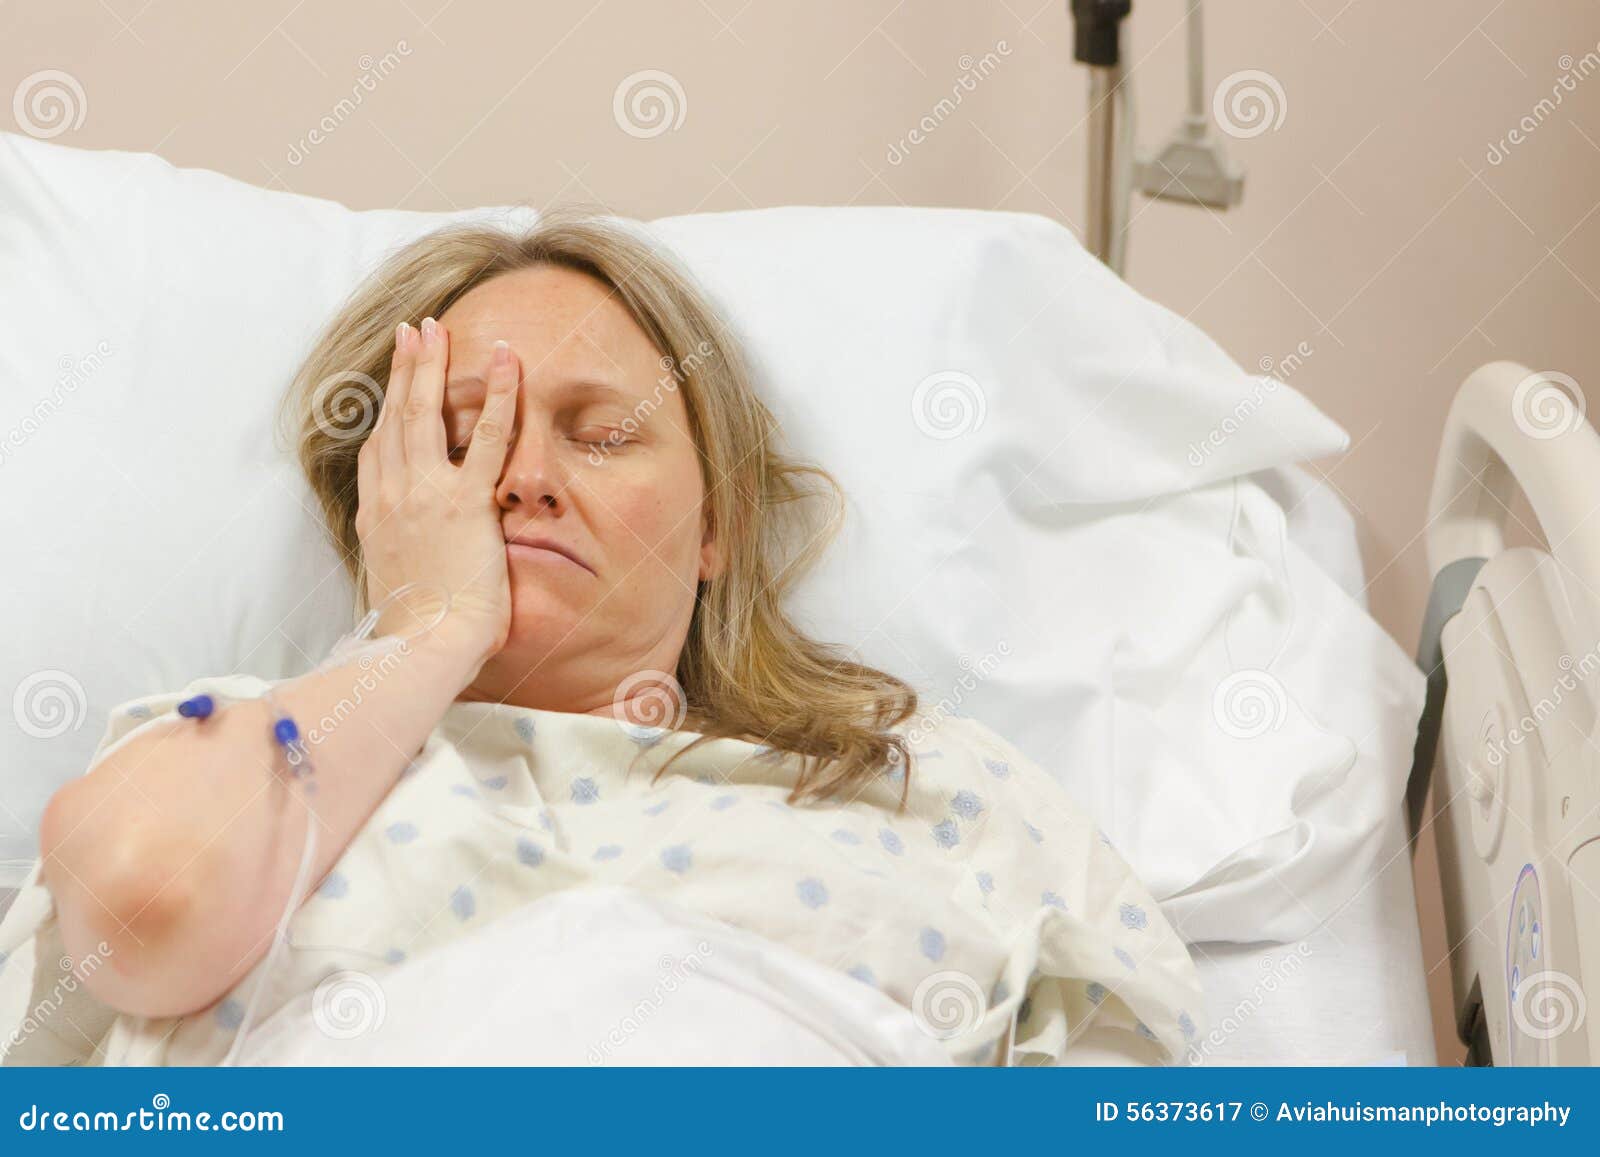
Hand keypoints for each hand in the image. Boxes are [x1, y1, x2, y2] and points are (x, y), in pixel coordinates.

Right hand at [355, 317, 517, 670]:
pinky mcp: (464, 502)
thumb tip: (420, 561)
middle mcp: (392, 497)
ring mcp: (424, 494)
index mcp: (375, 519)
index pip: (375, 451)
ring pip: (426, 414)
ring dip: (432, 365)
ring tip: (438, 328)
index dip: (383, 411)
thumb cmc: (419, 636)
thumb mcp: (400, 588)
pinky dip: (499, 394)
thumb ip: (406, 561)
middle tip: (411, 332)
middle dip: (402, 370)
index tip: (391, 385)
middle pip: (394, 418)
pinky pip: (487, 437)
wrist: (423, 648)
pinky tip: (508, 361)